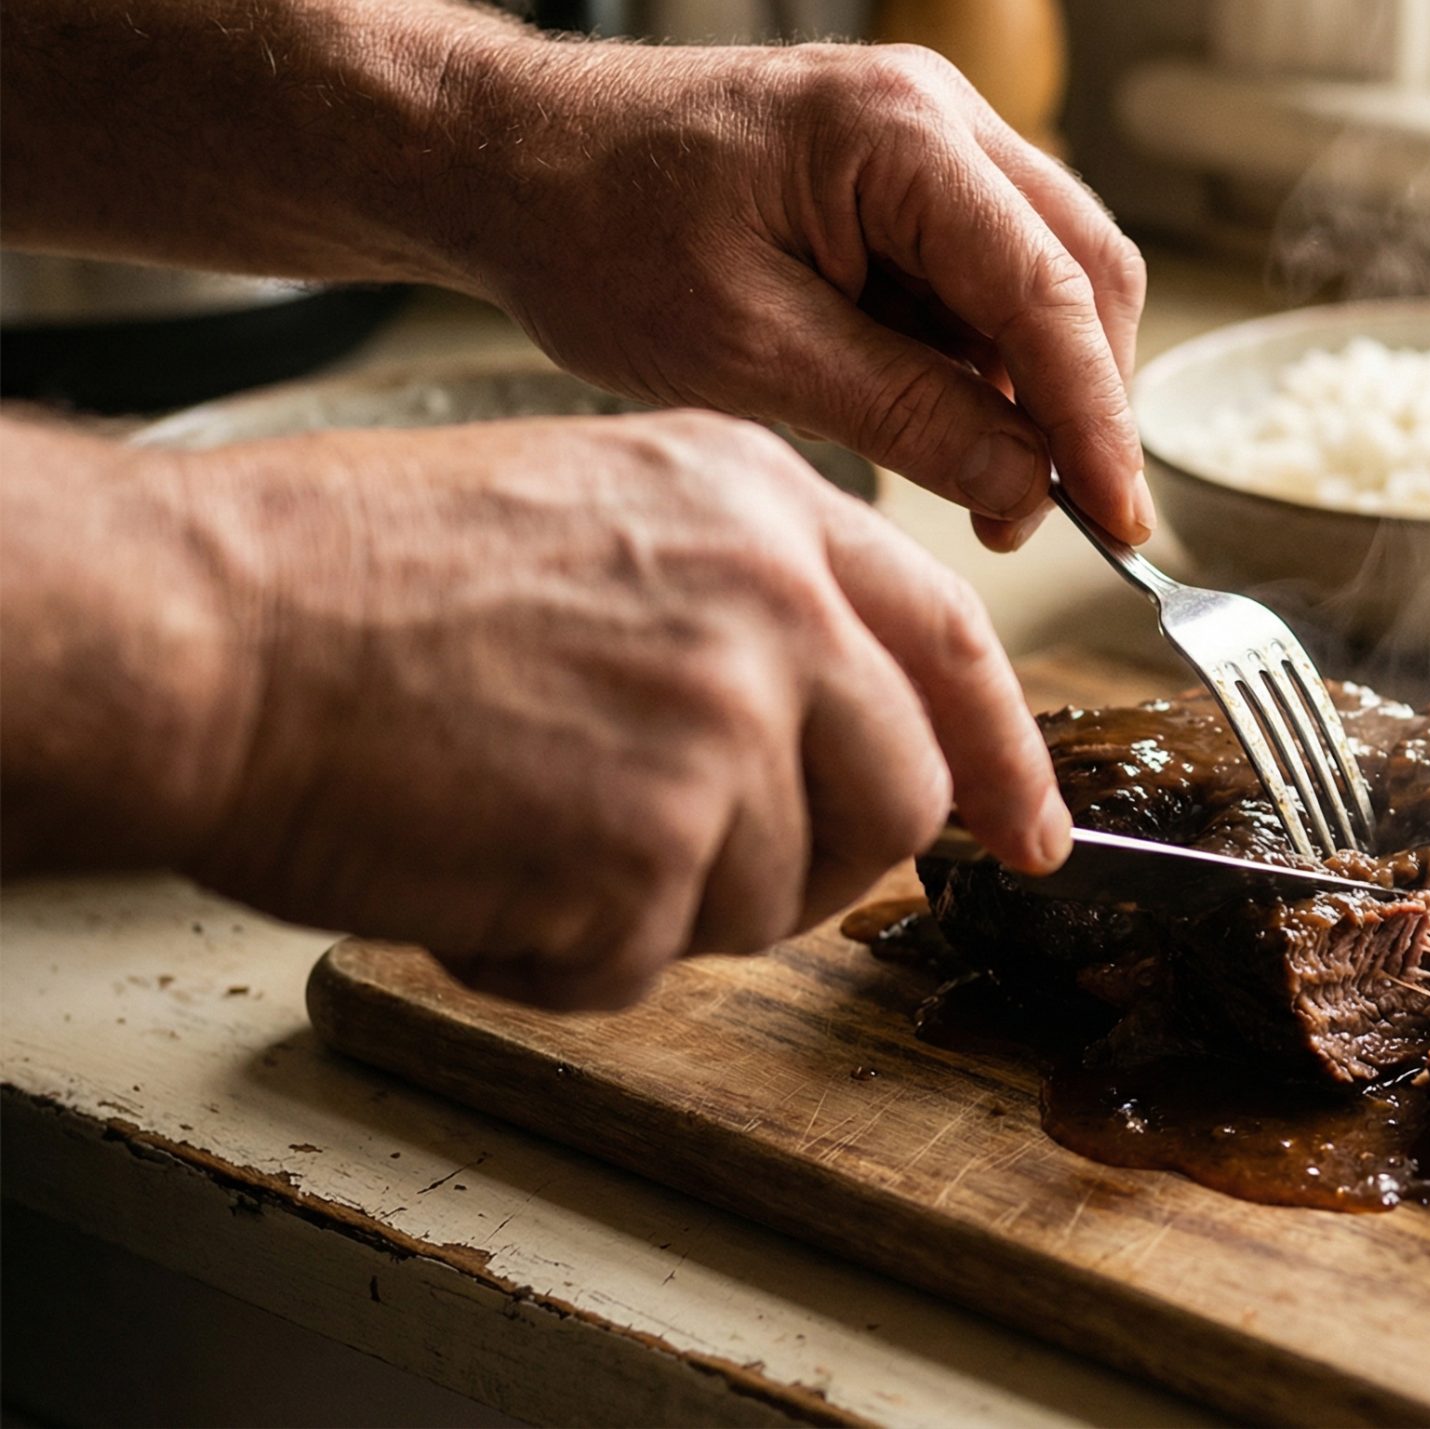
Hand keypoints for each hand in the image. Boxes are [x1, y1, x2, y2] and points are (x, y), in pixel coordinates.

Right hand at [153, 412, 1067, 1009]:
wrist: (214, 628)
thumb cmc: (363, 581)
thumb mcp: (605, 517)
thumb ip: (750, 608)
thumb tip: (844, 729)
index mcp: (767, 506)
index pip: (950, 645)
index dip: (1002, 754)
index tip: (1027, 831)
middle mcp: (775, 604)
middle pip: (898, 796)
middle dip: (813, 862)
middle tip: (681, 867)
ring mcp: (727, 724)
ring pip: (778, 897)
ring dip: (657, 910)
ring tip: (523, 828)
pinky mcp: (656, 845)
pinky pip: (648, 964)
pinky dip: (558, 957)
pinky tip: (473, 871)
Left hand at [451, 39, 1150, 553]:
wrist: (510, 161)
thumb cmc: (595, 232)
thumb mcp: (749, 353)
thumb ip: (906, 417)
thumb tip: (1027, 486)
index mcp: (897, 137)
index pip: (1050, 292)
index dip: (1096, 420)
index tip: (1114, 520)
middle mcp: (934, 113)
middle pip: (1082, 270)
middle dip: (1078, 401)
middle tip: (1039, 514)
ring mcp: (925, 135)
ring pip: (1048, 274)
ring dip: (1031, 384)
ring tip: (975, 480)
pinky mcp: (903, 171)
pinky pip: (988, 270)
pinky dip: (981, 356)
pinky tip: (934, 416)